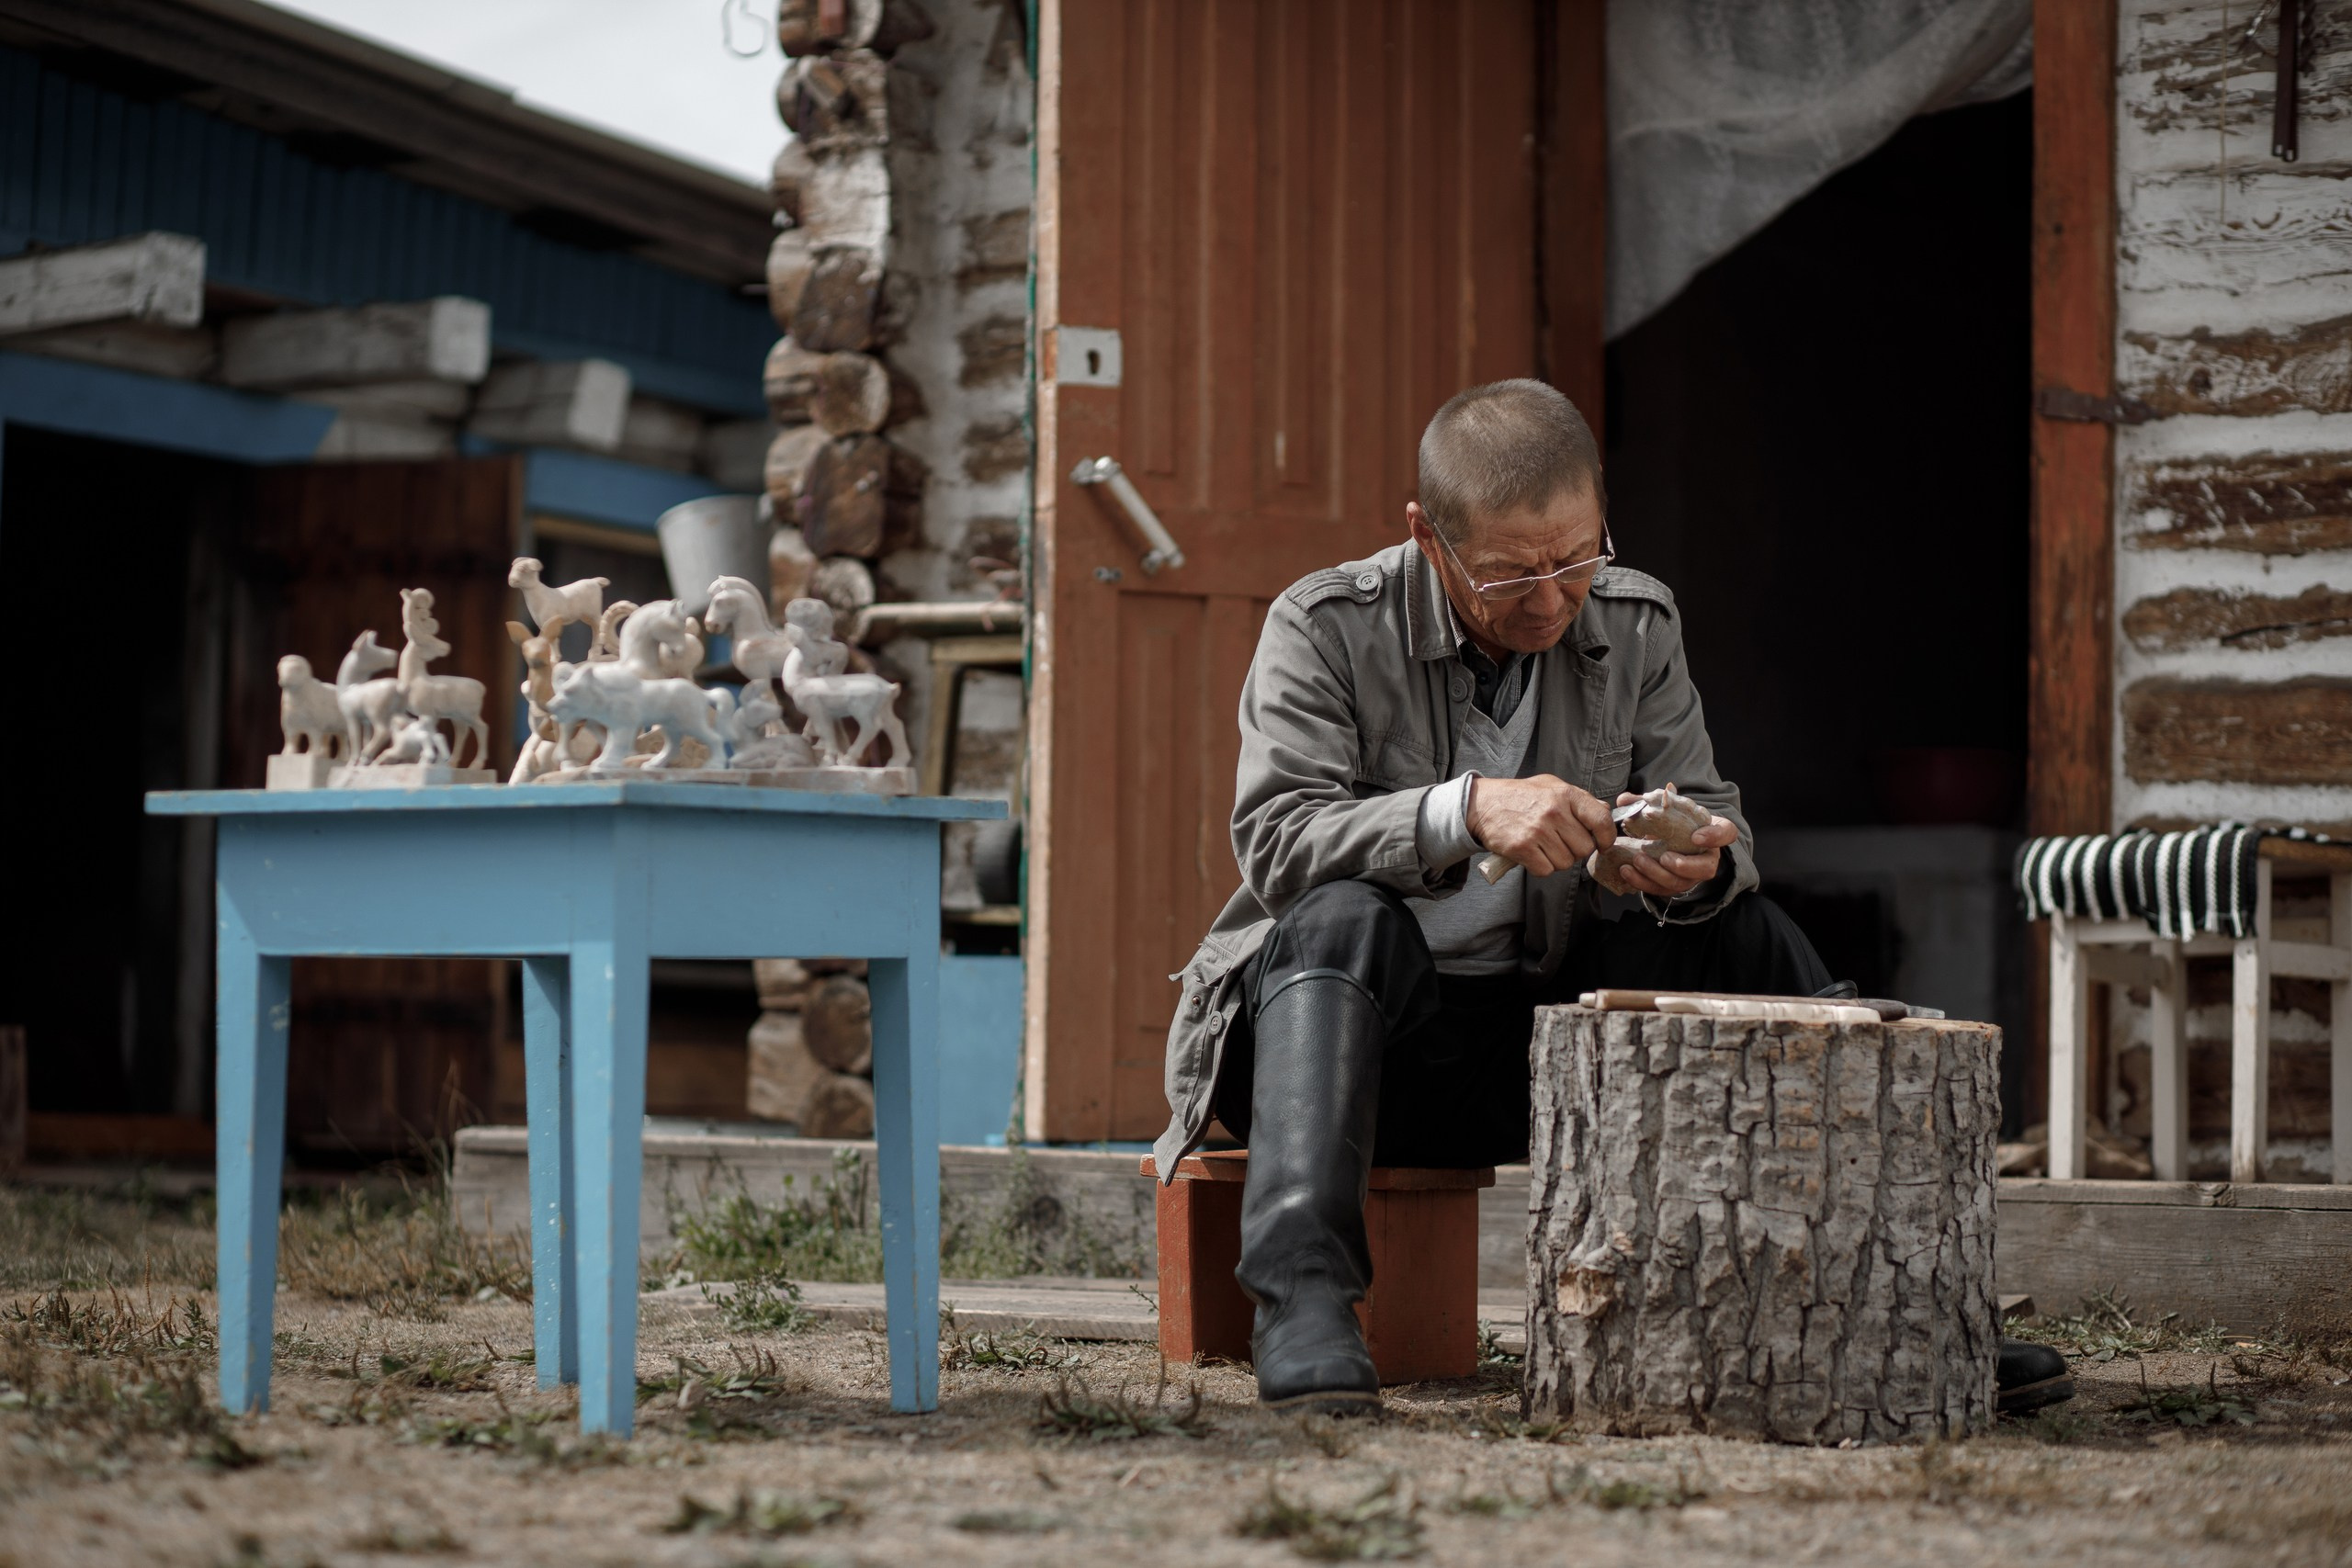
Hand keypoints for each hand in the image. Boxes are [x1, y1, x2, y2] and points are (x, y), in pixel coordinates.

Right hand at [1465, 775, 1614, 876]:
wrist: (1483, 804)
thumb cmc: (1520, 795)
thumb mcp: (1552, 786)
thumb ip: (1580, 799)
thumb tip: (1606, 813)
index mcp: (1565, 795)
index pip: (1601, 820)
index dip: (1606, 837)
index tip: (1602, 843)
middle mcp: (1554, 812)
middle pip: (1584, 848)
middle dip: (1575, 850)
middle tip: (1561, 842)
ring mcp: (1538, 831)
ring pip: (1565, 863)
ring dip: (1557, 859)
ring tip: (1544, 846)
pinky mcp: (1522, 848)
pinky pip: (1545, 870)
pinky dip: (1540, 867)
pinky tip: (1533, 854)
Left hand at [1608, 789, 1737, 897]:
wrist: (1669, 841)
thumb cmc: (1675, 822)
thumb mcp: (1668, 808)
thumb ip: (1648, 801)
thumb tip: (1625, 800)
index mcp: (1713, 833)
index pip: (1726, 832)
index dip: (1714, 836)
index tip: (1696, 836)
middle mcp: (1706, 858)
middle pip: (1705, 869)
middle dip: (1683, 866)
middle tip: (1664, 857)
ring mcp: (1690, 875)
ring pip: (1679, 883)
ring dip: (1657, 874)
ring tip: (1637, 860)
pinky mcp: (1671, 885)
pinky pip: (1660, 890)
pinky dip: (1642, 882)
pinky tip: (1626, 870)